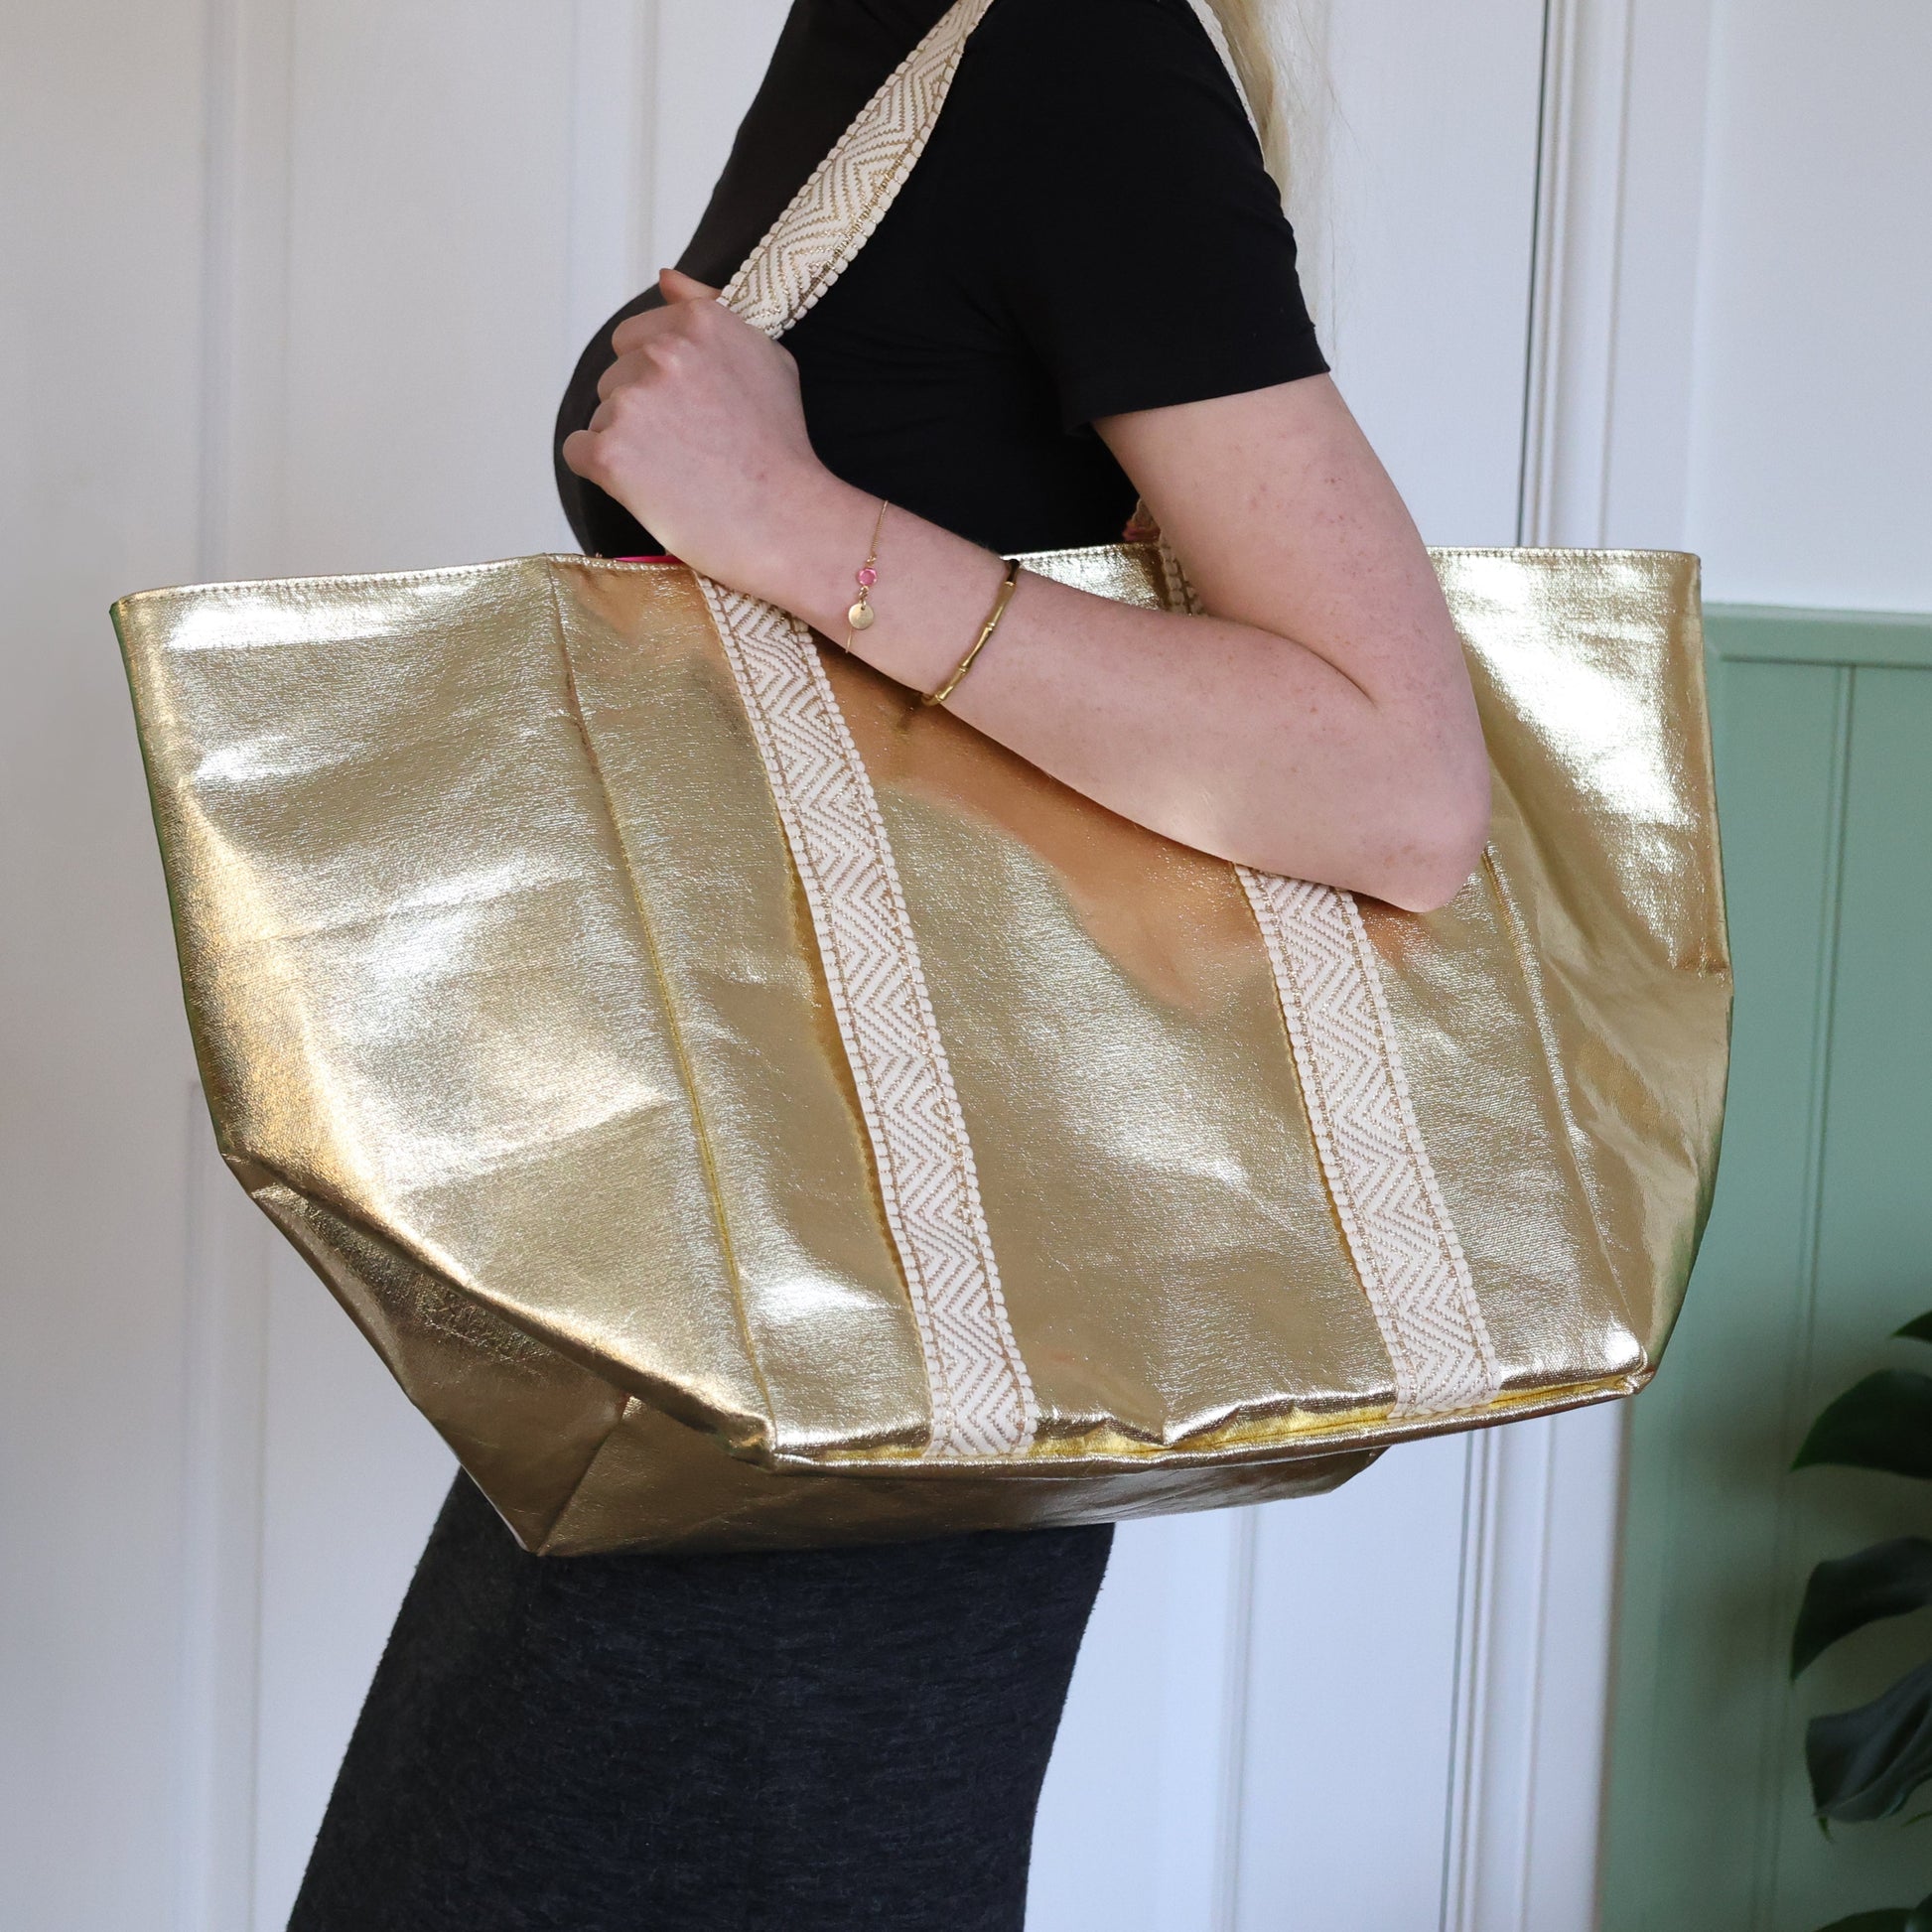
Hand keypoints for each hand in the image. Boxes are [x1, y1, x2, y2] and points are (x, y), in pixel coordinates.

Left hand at [560, 269, 832, 585]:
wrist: (786, 523)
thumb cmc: (781, 447)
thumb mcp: (768, 358)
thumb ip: (710, 310)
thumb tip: (666, 277)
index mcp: (697, 323)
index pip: (634, 338)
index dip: (660, 380)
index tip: (694, 411)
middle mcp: (661, 352)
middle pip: (614, 376)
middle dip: (642, 409)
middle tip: (689, 447)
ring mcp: (631, 402)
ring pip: (601, 416)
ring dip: (629, 444)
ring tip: (679, 472)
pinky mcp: (609, 452)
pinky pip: (578, 451)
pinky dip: (605, 473)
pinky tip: (648, 487)